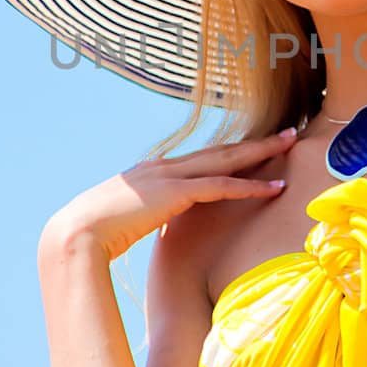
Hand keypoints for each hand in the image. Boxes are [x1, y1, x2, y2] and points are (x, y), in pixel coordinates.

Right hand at [40, 127, 297, 262]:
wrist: (76, 233)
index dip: (230, 152)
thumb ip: (141, 215)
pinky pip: (221, 187)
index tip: (254, 148)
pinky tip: (273, 188)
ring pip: (226, 159)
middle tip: (287, 133)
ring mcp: (169, 176)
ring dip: (261, 153)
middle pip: (220, 149)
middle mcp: (164, 166)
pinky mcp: (175, 193)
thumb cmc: (93, 233)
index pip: (201, 158)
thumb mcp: (123, 219)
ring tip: (290, 145)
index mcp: (153, 171)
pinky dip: (249, 187)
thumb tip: (146, 224)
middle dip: (256, 142)